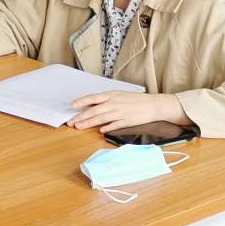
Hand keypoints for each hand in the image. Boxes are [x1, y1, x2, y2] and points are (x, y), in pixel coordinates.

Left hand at [70, 91, 185, 132]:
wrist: (153, 105)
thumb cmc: (135, 99)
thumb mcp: (119, 95)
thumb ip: (106, 100)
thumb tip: (92, 105)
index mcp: (112, 95)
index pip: (93, 98)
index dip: (82, 101)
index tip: (72, 105)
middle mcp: (114, 103)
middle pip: (94, 110)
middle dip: (81, 116)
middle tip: (71, 122)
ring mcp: (121, 112)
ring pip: (101, 118)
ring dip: (89, 123)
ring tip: (80, 127)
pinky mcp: (127, 121)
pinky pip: (115, 125)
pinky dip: (107, 127)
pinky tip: (100, 131)